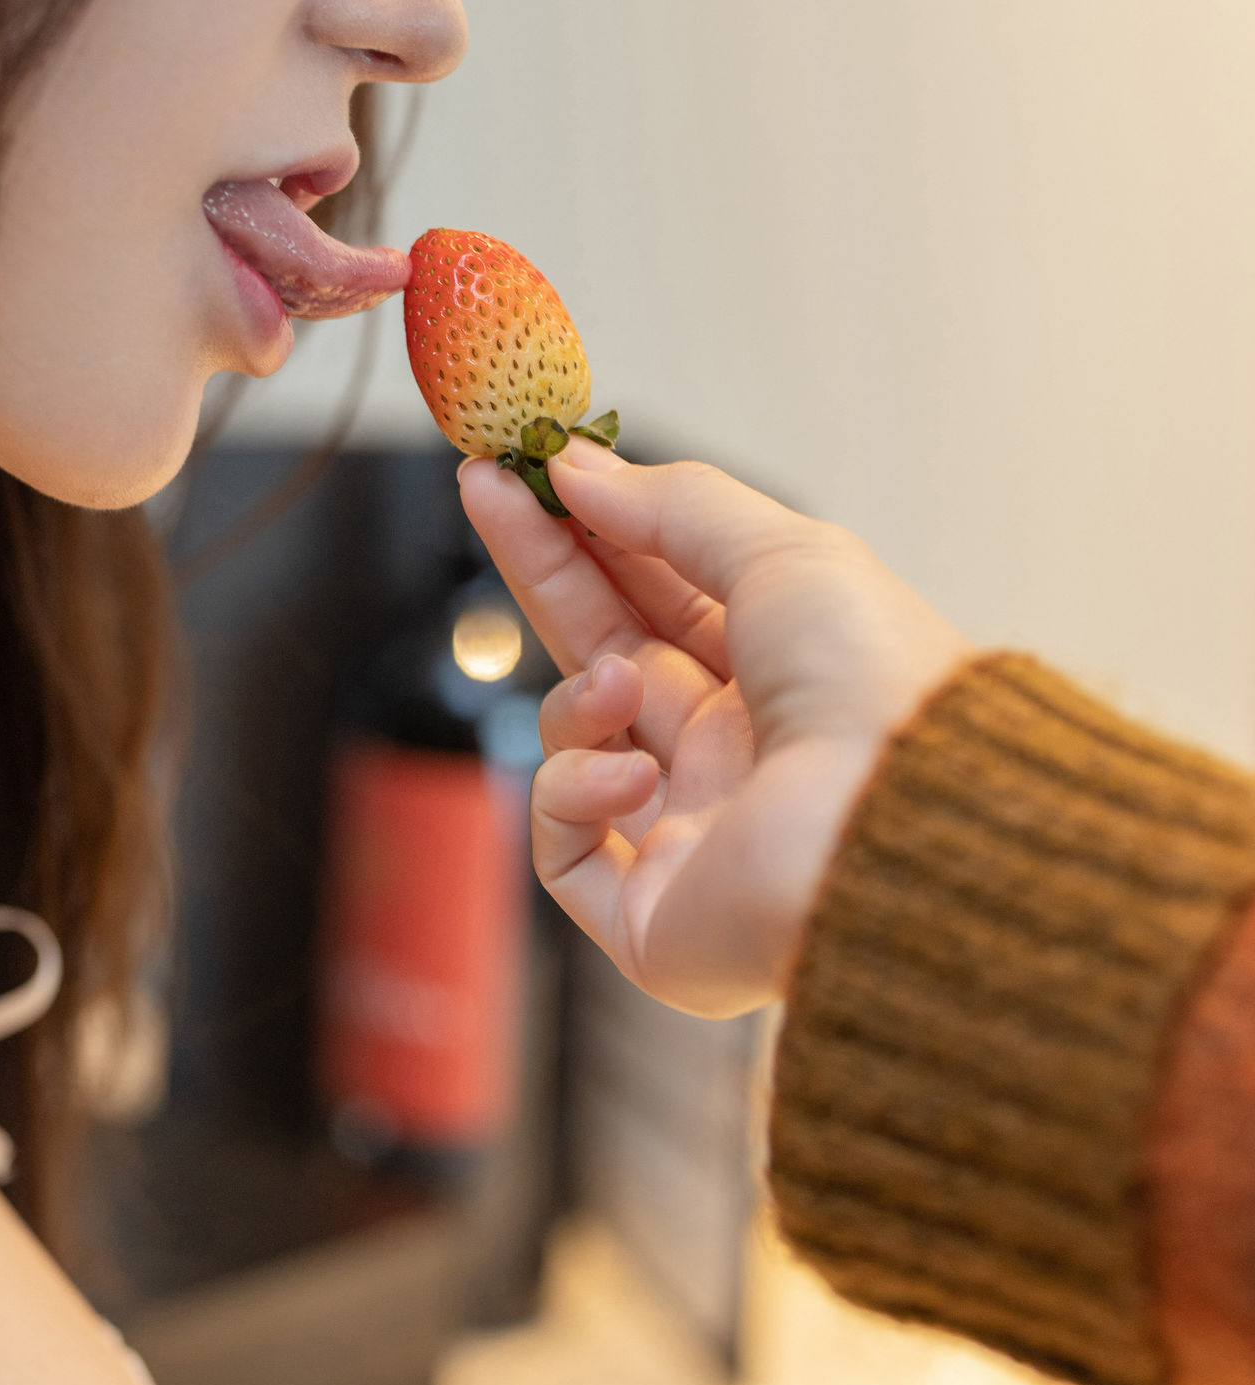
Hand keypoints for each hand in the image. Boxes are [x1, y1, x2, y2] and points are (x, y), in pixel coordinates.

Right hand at [457, 444, 974, 1015]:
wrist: (900, 827)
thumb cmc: (874, 687)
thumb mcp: (782, 553)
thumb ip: (671, 507)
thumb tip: (576, 468)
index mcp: (778, 672)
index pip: (654, 591)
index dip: (587, 530)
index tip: (524, 470)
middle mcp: (735, 752)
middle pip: (604, 646)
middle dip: (544, 569)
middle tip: (483, 490)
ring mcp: (690, 833)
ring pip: (578, 743)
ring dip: (580, 698)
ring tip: (624, 690)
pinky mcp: (651, 916)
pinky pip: (566, 849)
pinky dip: (577, 795)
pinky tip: (632, 780)